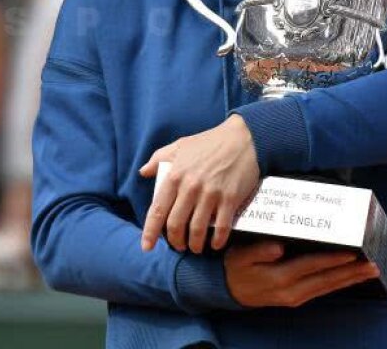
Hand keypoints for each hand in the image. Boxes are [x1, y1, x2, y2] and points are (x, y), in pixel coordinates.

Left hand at [139, 115, 259, 252]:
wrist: (243, 138)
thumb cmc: (209, 142)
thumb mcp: (180, 145)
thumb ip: (159, 159)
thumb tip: (143, 172)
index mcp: (175, 175)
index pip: (158, 210)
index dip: (150, 232)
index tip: (146, 247)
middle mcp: (190, 187)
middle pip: (176, 225)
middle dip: (175, 241)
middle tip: (179, 246)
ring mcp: (211, 194)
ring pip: (197, 230)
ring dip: (195, 244)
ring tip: (196, 248)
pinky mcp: (230, 199)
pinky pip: (221, 227)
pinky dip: (217, 240)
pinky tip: (215, 244)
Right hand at [224, 241, 378, 307]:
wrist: (228, 291)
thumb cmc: (236, 267)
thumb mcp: (240, 255)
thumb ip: (259, 250)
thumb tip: (279, 246)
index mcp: (279, 277)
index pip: (311, 266)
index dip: (332, 260)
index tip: (352, 254)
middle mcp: (291, 291)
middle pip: (326, 281)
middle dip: (351, 273)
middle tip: (372, 266)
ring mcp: (295, 297)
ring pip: (328, 287)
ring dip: (350, 280)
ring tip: (370, 271)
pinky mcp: (297, 299)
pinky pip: (322, 290)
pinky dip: (339, 283)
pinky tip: (350, 277)